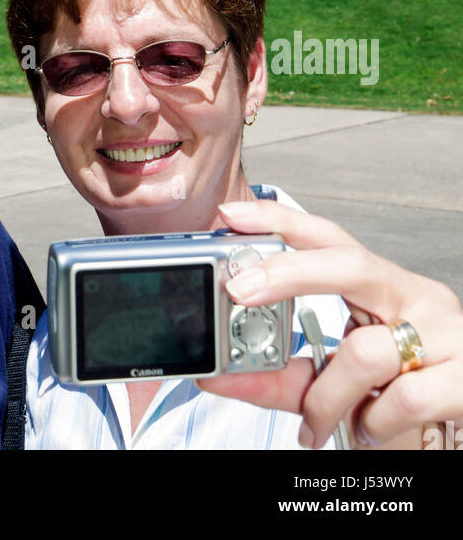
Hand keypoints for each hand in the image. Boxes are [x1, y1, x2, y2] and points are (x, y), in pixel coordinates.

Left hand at [197, 199, 462, 448]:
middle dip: (286, 273)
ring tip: (319, 426)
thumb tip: (212, 376)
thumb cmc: (397, 396)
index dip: (280, 221)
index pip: (330, 237)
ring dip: (329, 399)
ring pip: (365, 352)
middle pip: (349, 264)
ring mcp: (447, 334)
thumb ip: (278, 376)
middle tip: (239, 291)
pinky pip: (405, 397)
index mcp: (384, 286)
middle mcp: (417, 297)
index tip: (230, 217)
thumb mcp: (335, 381)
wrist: (459, 433)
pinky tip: (370, 431)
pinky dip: (375, 423)